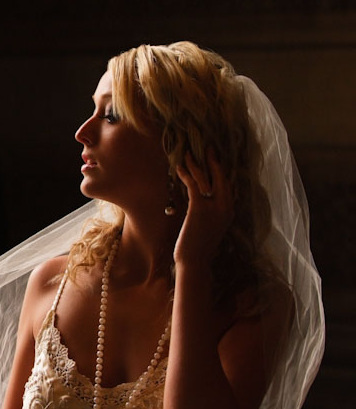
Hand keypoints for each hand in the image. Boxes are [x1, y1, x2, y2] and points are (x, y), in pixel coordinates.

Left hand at [174, 149, 233, 264]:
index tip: (216, 158)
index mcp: (229, 211)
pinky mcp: (199, 209)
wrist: (194, 262)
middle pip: (222, 177)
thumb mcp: (209, 227)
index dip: (222, 170)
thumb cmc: (199, 247)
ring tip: (188, 152)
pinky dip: (186, 174)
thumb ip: (211, 213)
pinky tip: (179, 167)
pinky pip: (193, 186)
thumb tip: (203, 200)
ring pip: (206, 179)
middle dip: (214, 160)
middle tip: (208, 146)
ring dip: (196, 164)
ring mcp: (214, 208)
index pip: (228, 185)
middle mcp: (225, 207)